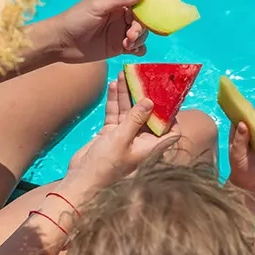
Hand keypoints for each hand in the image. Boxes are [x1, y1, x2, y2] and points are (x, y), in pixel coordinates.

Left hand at [46, 0, 149, 63]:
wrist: (61, 43)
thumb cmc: (75, 19)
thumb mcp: (97, 6)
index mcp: (117, 2)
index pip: (139, 1)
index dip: (145, 8)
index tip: (142, 15)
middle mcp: (121, 16)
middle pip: (143, 19)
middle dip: (141, 27)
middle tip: (130, 35)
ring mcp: (121, 32)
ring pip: (142, 34)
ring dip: (139, 39)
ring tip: (127, 44)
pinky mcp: (119, 47)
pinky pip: (137, 48)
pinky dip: (139, 49)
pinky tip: (132, 50)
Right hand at [65, 75, 171, 191]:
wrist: (81, 180)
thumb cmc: (106, 165)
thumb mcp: (122, 139)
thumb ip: (135, 119)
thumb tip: (150, 101)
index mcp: (151, 146)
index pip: (171, 131)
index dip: (172, 116)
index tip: (169, 98)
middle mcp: (141, 140)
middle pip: (148, 115)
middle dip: (145, 96)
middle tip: (143, 76)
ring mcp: (125, 136)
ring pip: (129, 111)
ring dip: (127, 94)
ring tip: (124, 74)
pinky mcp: (111, 133)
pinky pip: (115, 114)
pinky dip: (115, 101)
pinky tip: (113, 85)